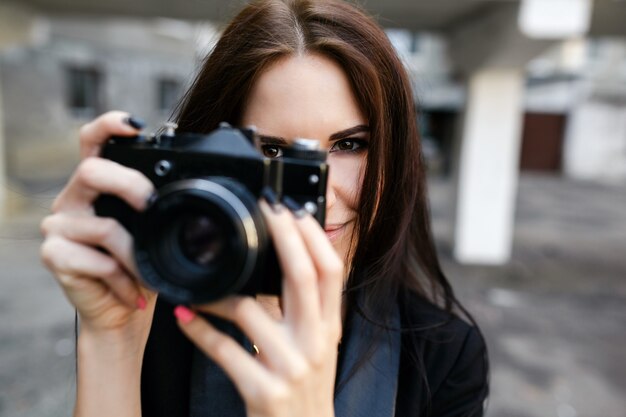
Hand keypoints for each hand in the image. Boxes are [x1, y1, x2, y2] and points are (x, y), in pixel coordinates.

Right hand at [40, 111, 156, 340]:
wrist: (122, 311)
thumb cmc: (140, 266)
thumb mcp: (153, 230)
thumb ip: (157, 205)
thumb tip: (194, 185)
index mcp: (97, 185)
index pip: (92, 142)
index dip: (108, 126)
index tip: (135, 126)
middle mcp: (74, 199)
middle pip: (91, 171)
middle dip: (129, 185)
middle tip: (151, 204)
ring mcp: (59, 226)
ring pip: (103, 226)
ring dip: (135, 254)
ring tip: (146, 272)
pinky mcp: (54, 255)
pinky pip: (99, 261)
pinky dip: (124, 280)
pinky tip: (132, 292)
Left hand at [174, 199, 343, 416]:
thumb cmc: (304, 390)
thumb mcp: (317, 348)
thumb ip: (306, 310)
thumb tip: (289, 263)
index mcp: (328, 328)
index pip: (331, 273)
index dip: (314, 238)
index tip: (294, 210)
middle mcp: (314, 344)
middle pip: (302, 279)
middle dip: (284, 238)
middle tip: (264, 210)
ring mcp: (290, 368)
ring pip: (250, 311)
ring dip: (218, 293)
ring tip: (199, 287)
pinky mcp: (263, 392)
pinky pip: (224, 350)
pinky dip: (199, 330)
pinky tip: (185, 317)